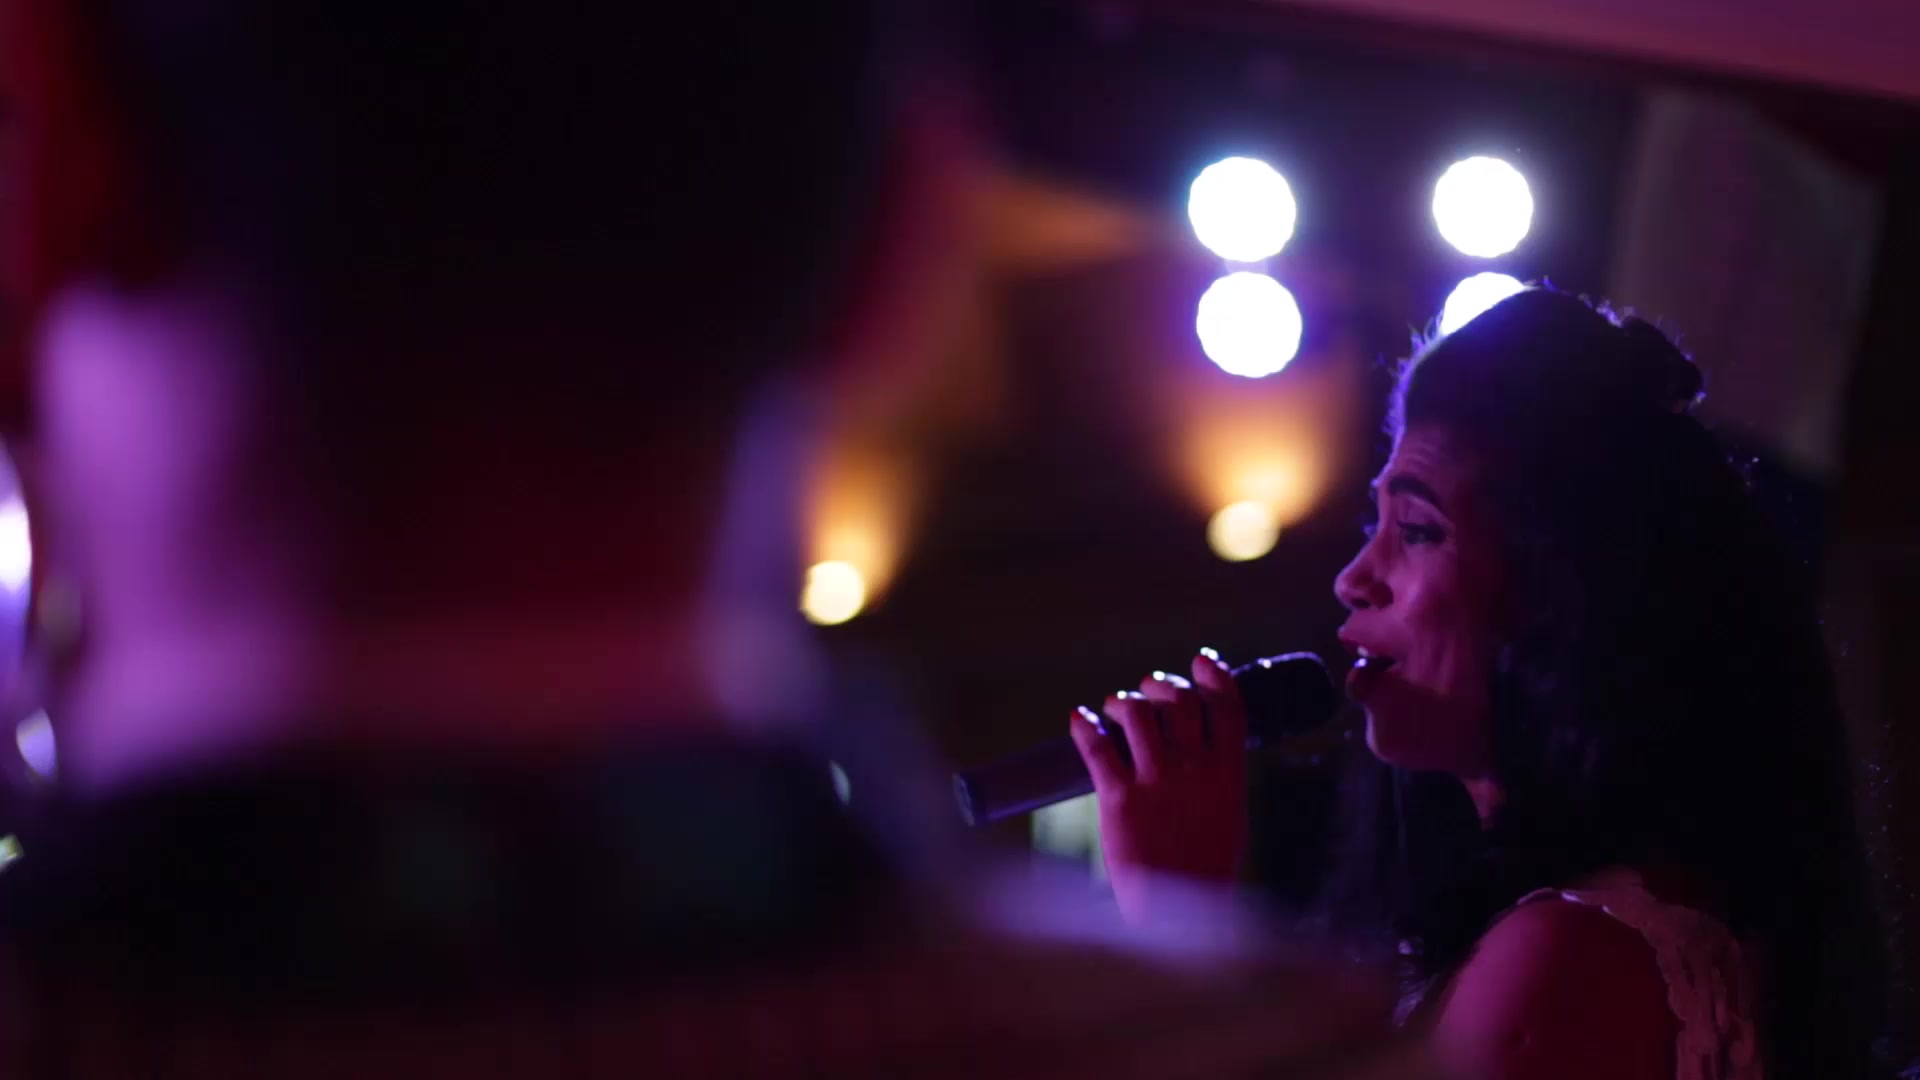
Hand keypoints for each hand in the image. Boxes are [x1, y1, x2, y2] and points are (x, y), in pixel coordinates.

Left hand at [1067, 650, 1249, 924]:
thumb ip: (1219, 780)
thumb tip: (1206, 747)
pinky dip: (1086, 726)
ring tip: (1116, 706)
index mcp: (1228, 777)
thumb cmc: (1204, 872)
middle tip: (1150, 688)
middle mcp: (1194, 773)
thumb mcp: (1229, 819)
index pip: (1228, 708)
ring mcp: (1156, 784)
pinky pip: (1098, 748)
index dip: (1214, 676)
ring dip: (1124, 701)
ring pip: (1138, 715)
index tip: (1202, 661)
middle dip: (1162, 686)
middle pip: (1180, 703)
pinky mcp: (1119, 801)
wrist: (1177, 917)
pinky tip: (1079, 719)